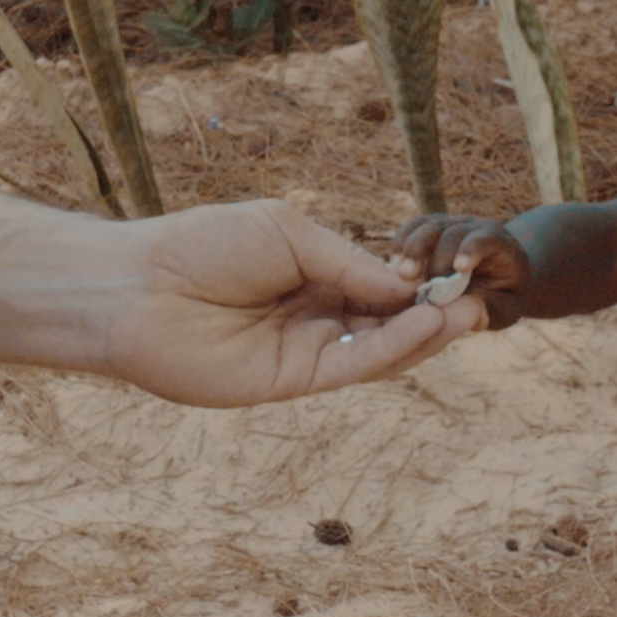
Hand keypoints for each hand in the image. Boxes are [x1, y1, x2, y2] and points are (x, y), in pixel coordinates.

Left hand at [101, 198, 484, 406]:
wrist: (139, 288)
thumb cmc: (202, 246)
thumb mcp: (290, 234)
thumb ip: (350, 262)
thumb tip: (407, 287)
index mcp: (311, 273)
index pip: (379, 284)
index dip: (418, 282)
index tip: (457, 273)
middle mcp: (313, 314)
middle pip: (387, 321)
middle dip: (433, 312)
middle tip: (477, 300)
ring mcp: (305, 351)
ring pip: (379, 348)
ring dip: (424, 334)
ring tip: (464, 314)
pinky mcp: (292, 381)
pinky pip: (353, 366)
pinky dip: (392, 349)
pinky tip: (422, 326)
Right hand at [390, 213, 535, 329]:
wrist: (499, 274)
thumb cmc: (503, 295)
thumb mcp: (507, 308)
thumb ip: (492, 310)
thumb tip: (472, 314)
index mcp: (499, 244)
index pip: (485, 239)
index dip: (471, 250)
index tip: (459, 268)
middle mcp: (473, 227)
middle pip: (451, 232)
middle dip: (434, 256)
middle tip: (418, 280)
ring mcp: (450, 224)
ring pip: (428, 225)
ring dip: (413, 249)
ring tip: (400, 274)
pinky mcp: (430, 227)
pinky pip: (412, 227)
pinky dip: (401, 243)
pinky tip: (392, 266)